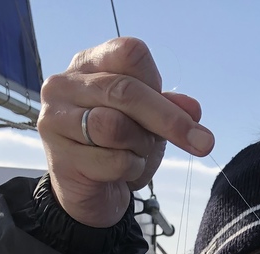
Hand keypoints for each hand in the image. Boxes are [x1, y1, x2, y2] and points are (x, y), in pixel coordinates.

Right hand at [37, 37, 214, 227]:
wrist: (91, 194)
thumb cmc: (117, 149)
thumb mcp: (148, 123)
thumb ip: (168, 109)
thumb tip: (193, 109)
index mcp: (88, 64)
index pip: (128, 53)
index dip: (157, 81)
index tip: (180, 109)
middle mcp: (64, 85)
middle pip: (125, 91)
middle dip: (169, 120)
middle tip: (203, 143)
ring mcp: (55, 120)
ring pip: (114, 126)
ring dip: (141, 146)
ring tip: (138, 154)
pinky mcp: (58, 157)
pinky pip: (111, 161)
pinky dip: (130, 170)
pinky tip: (123, 173)